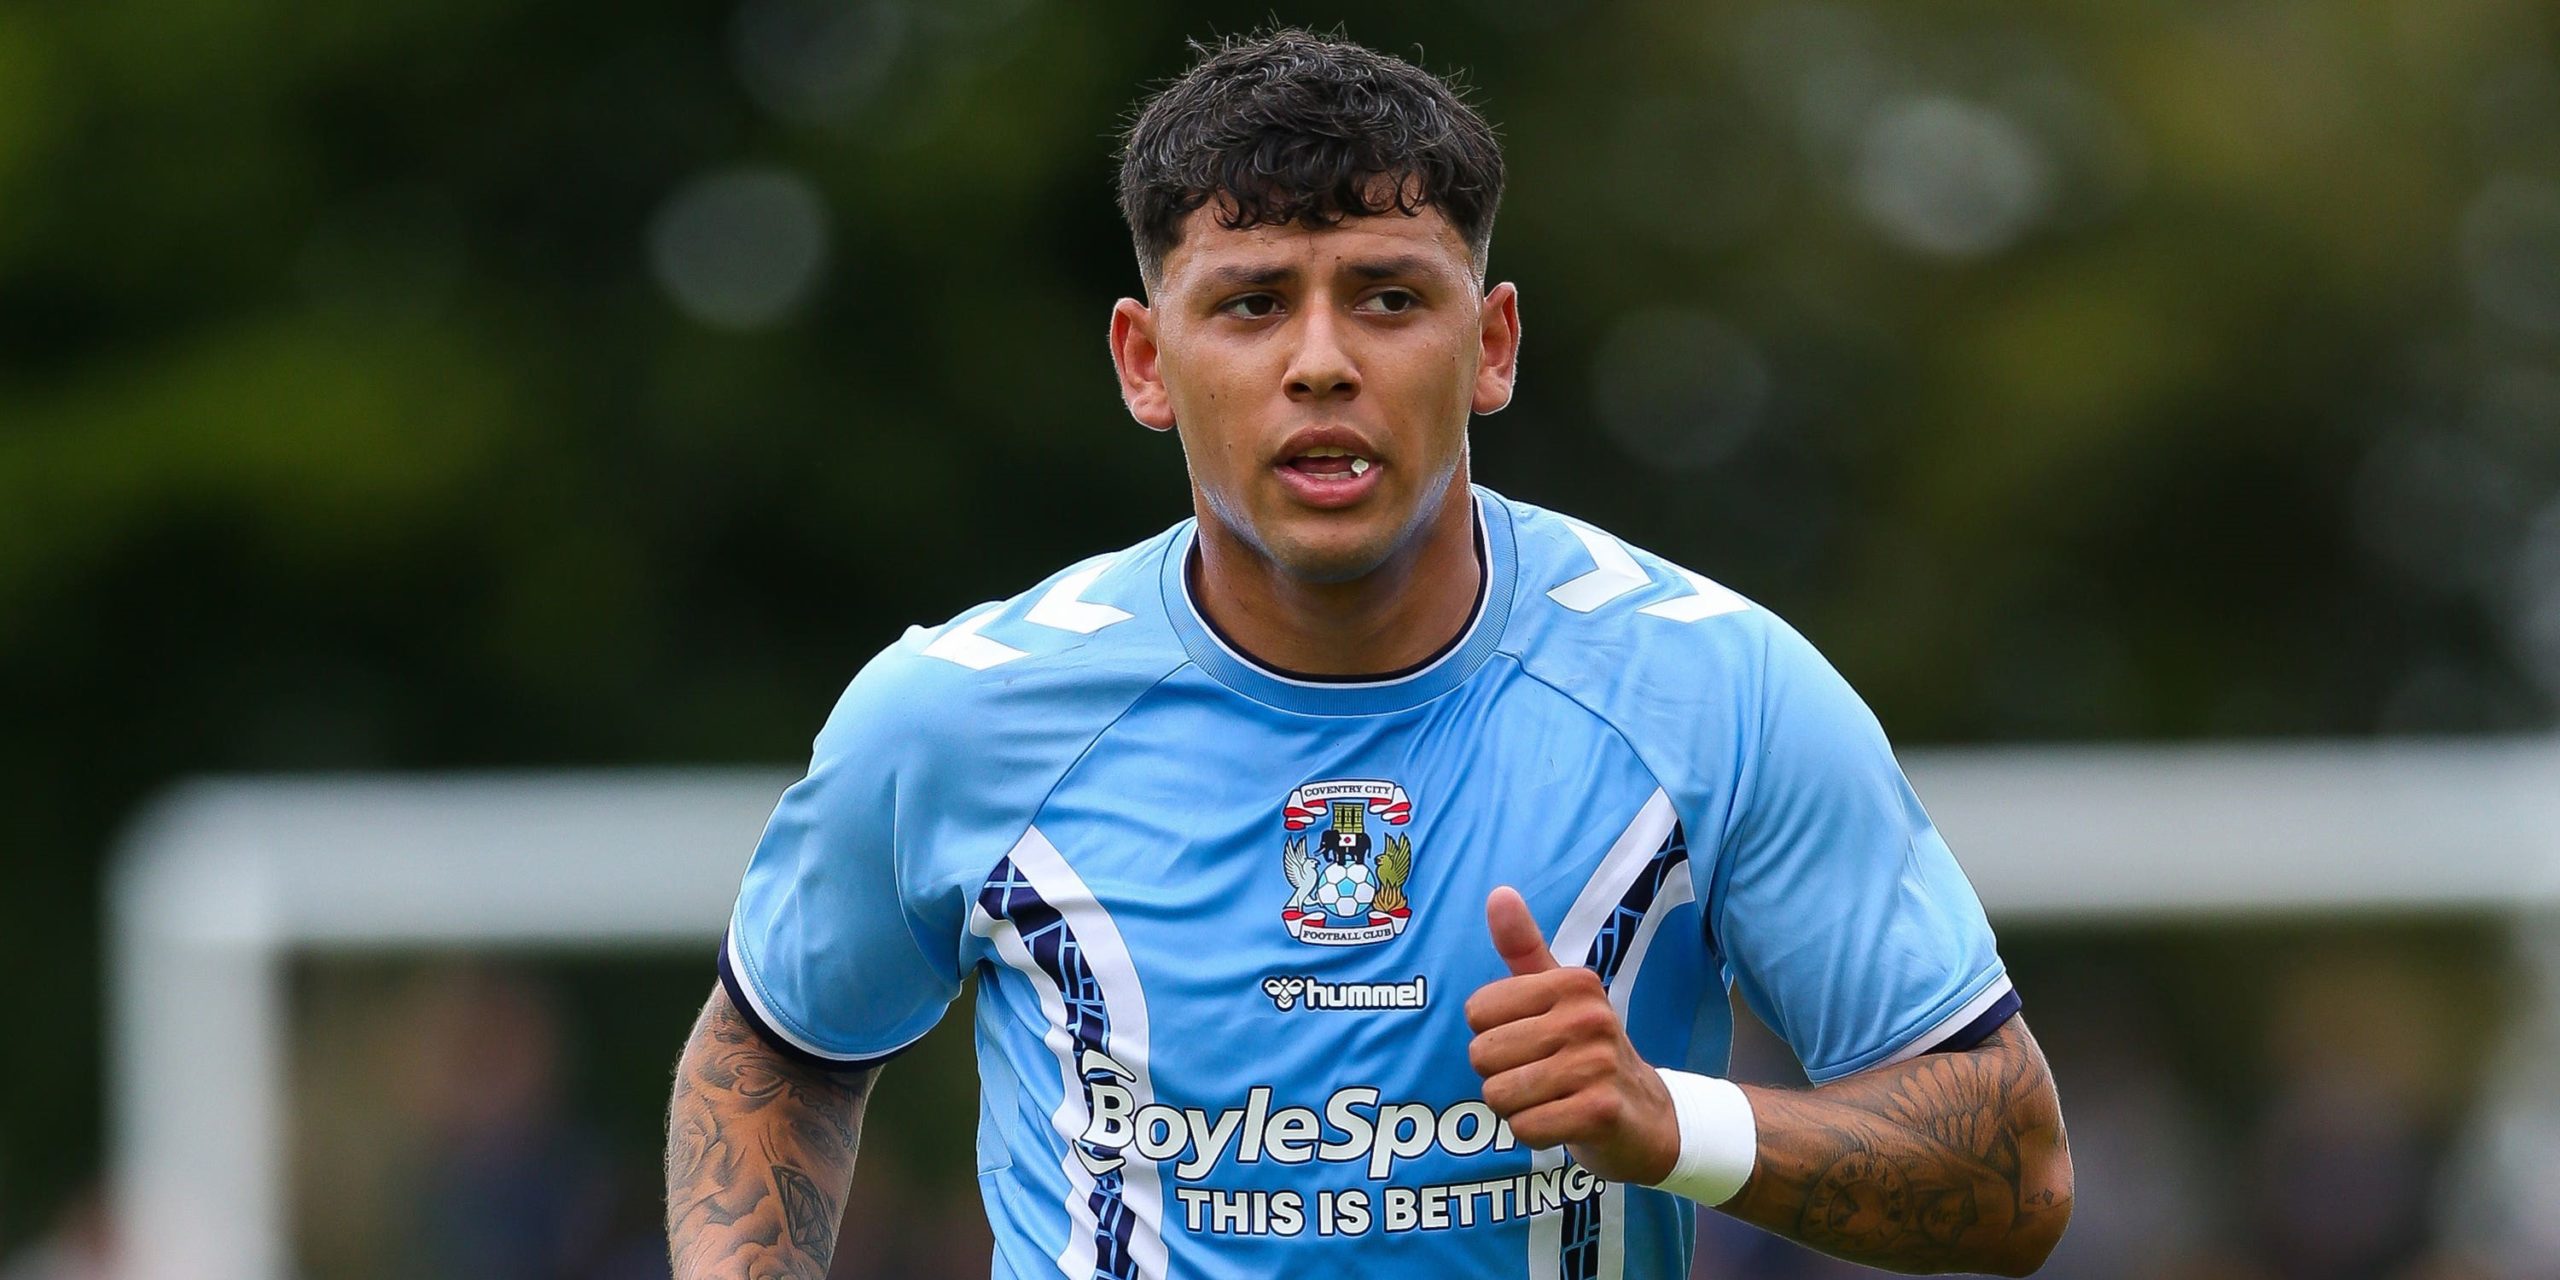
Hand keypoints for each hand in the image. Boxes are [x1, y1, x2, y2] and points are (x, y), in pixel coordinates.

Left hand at [1463, 886, 1680, 1184]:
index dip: (1492, 1036)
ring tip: (1552, 1098)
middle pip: (1483, 1055)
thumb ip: (1524, 948)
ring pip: (1499, 1094)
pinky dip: (1534, 1132)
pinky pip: (1525, 1127)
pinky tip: (1563, 1121)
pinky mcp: (1600, 1111)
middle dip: (1500, 1076)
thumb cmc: (1589, 1052)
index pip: (1477, 1011)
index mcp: (1573, 982)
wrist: (1651, 1117)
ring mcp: (1597, 1064)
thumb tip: (1498, 893)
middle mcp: (1587, 1016)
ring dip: (1516, 1107)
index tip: (1530, 1041)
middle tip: (1541, 1076)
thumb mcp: (1561, 997)